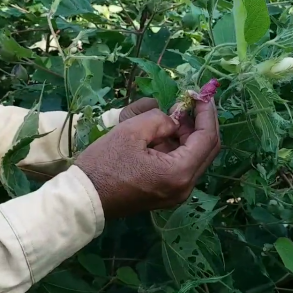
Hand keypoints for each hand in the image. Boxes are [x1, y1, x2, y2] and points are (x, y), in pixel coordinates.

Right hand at [75, 100, 219, 217]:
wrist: (84, 198)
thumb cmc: (104, 164)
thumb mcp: (132, 131)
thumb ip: (160, 119)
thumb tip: (174, 120)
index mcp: (179, 172)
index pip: (207, 138)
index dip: (206, 113)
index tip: (201, 94)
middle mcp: (185, 187)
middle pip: (207, 149)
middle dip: (201, 123)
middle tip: (189, 102)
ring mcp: (177, 193)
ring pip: (195, 157)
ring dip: (189, 134)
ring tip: (174, 114)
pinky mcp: (167, 194)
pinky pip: (183, 166)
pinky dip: (179, 147)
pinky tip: (166, 132)